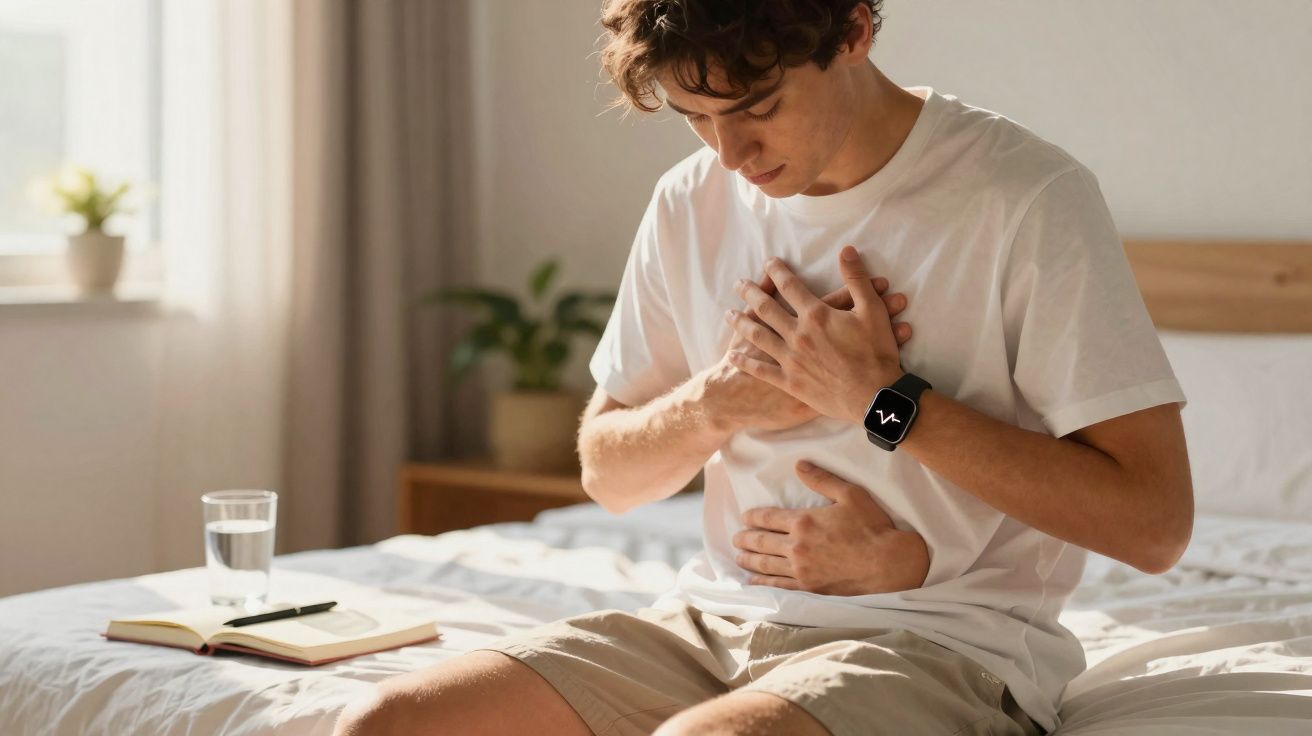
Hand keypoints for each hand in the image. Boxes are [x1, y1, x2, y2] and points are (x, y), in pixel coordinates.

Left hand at [726, 246, 904, 425]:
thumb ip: (857, 279)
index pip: (790, 287)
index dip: (777, 272)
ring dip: (741, 323)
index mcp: (816, 315)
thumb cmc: (876, 353)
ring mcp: (791, 359)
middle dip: (750, 293)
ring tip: (728, 314)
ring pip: (758, 336)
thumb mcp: (873, 310)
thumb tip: (847, 250)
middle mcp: (798, 334)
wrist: (874, 397)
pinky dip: (745, 362)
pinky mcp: (790, 382)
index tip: (768, 263)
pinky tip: (733, 356)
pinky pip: (761, 370)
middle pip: (766, 309)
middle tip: (738, 284)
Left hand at [733, 460, 928, 594]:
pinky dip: (763, 582)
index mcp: (804, 522)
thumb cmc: (872, 527)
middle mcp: (797, 546)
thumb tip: (799, 464)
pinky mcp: (809, 587)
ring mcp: (801, 569)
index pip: (769, 518)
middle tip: (736, 539)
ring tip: (739, 557)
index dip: (754, 518)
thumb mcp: (850, 494)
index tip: (745, 518)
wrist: (888, 564)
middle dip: (746, 539)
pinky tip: (753, 581)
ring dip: (749, 560)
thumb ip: (822, 479)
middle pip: (762, 542)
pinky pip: (778, 585)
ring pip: (766, 565)